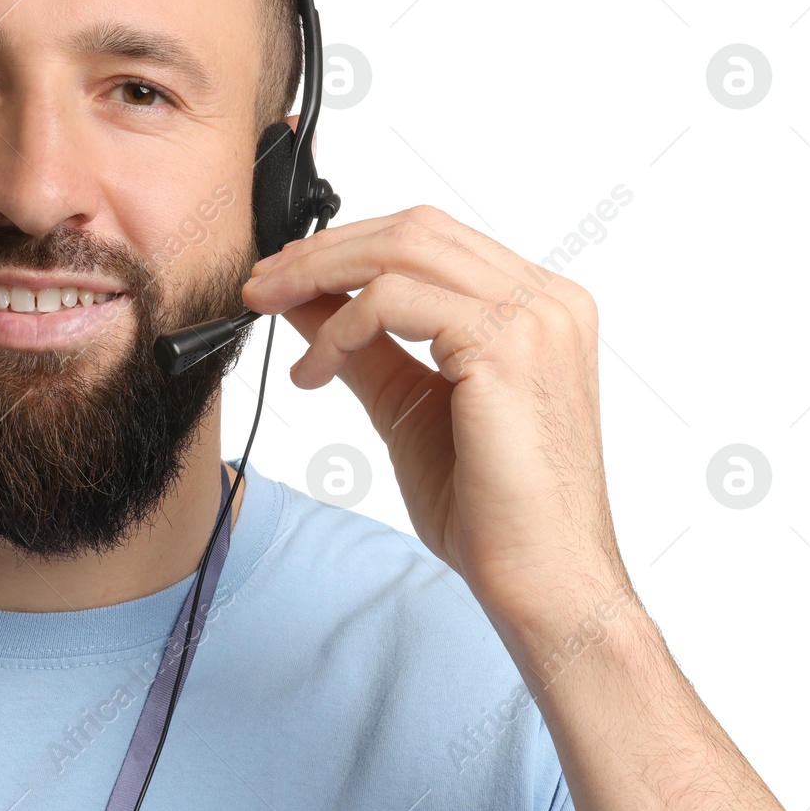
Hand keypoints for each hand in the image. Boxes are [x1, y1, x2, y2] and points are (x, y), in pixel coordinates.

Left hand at [239, 205, 626, 625]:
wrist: (540, 579)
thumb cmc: (490, 508)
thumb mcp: (408, 404)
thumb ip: (363, 345)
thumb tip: (303, 298)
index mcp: (539, 306)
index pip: (431, 239)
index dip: (349, 247)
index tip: (284, 277)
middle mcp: (548, 298)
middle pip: (414, 230)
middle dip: (324, 251)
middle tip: (261, 285)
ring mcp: (535, 315)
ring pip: (402, 250)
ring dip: (320, 276)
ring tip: (271, 311)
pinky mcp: (508, 343)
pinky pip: (395, 301)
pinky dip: (340, 328)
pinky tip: (316, 371)